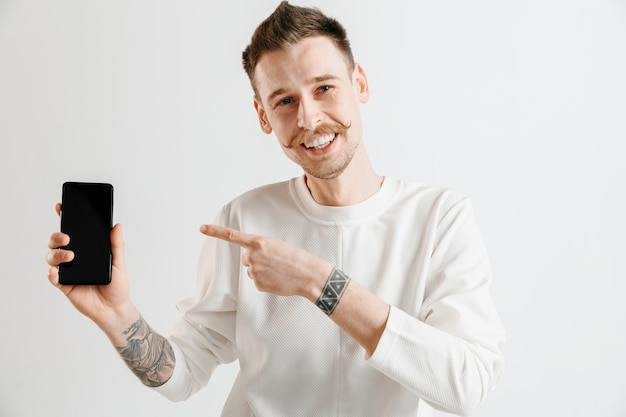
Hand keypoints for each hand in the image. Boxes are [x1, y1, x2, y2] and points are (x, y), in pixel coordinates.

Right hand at [46, 203, 133, 328]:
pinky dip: (52, 273)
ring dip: (56, 254)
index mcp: (87, 249)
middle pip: (57, 242)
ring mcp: (68, 270)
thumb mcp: (120, 263)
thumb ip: (117, 245)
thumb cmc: (117, 285)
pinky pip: (53, 277)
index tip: (61, 207)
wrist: (114, 309)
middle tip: (67, 238)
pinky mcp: (64, 285)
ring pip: (52, 257)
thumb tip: (117, 225)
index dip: (65, 218)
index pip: (74, 231)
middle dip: (57, 236)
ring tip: (70, 256)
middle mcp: (75, 257)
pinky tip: (56, 271)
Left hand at [200, 224, 331, 299]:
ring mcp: (254, 271)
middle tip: (274, 262)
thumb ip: (260, 249)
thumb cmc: (295, 258)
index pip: (232, 236)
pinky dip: (266, 282)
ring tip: (278, 271)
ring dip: (262, 271)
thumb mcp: (277, 245)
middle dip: (257, 260)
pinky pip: (257, 282)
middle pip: (246, 258)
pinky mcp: (258, 285)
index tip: (201, 228)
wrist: (308, 274)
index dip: (215, 232)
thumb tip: (250, 260)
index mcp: (258, 242)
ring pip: (252, 271)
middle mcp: (252, 256)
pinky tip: (278, 280)